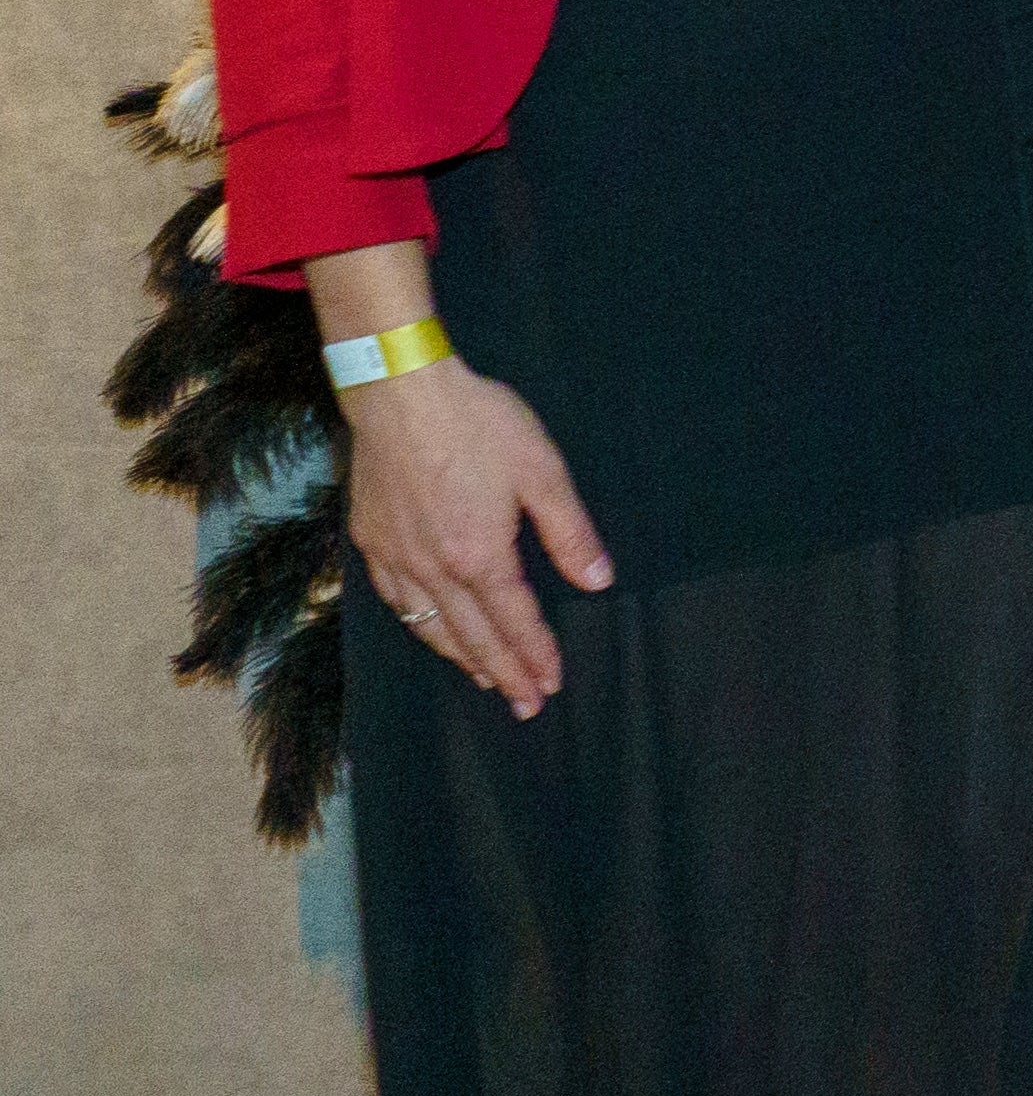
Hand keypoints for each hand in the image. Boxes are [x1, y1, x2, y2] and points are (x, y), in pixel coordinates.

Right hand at [341, 358, 610, 715]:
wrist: (400, 391)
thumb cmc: (477, 424)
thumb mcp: (542, 471)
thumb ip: (570, 532)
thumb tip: (599, 582)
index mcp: (479, 553)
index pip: (515, 619)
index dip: (536, 654)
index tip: (553, 685)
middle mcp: (433, 566)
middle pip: (473, 635)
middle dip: (504, 674)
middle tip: (527, 705)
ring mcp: (396, 556)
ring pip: (431, 625)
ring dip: (461, 658)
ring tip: (486, 681)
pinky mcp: (371, 539)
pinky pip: (396, 600)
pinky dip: (419, 626)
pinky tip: (431, 631)